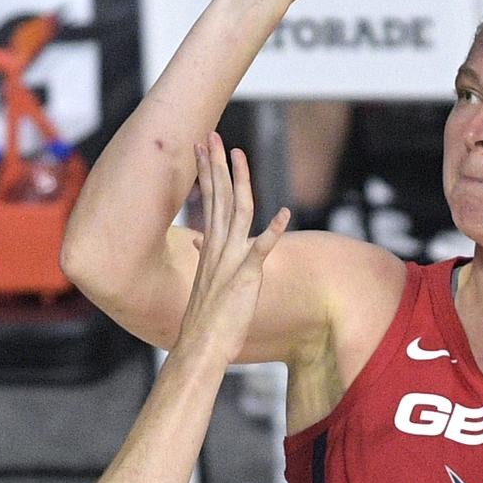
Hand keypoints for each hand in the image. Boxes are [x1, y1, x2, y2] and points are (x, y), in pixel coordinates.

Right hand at [174, 132, 286, 353]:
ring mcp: (230, 261)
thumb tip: (197, 244)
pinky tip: (285, 214)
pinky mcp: (245, 278)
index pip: (208, 201)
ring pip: (237, 213)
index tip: (204, 148)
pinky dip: (272, 232)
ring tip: (241, 156)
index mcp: (210, 248)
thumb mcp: (203, 281)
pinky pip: (260, 251)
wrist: (200, 346)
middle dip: (216, 165)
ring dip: (241, 183)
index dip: (207, 172)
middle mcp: (217, 248)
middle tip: (214, 136)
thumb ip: (204, 258)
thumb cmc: (205, 318)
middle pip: (219, 198)